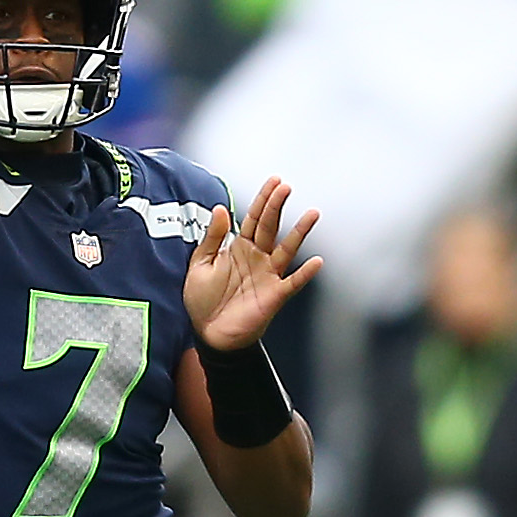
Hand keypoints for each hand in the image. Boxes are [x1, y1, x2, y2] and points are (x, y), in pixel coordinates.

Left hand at [185, 177, 323, 350]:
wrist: (209, 335)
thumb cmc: (204, 301)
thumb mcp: (200, 264)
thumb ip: (212, 237)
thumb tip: (221, 208)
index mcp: (239, 248)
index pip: (254, 218)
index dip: (263, 199)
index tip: (274, 181)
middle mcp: (257, 258)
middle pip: (270, 227)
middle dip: (277, 207)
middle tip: (286, 187)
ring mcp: (268, 276)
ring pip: (287, 249)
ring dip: (299, 232)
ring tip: (312, 214)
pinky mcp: (274, 296)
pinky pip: (292, 282)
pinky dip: (304, 273)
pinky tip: (316, 262)